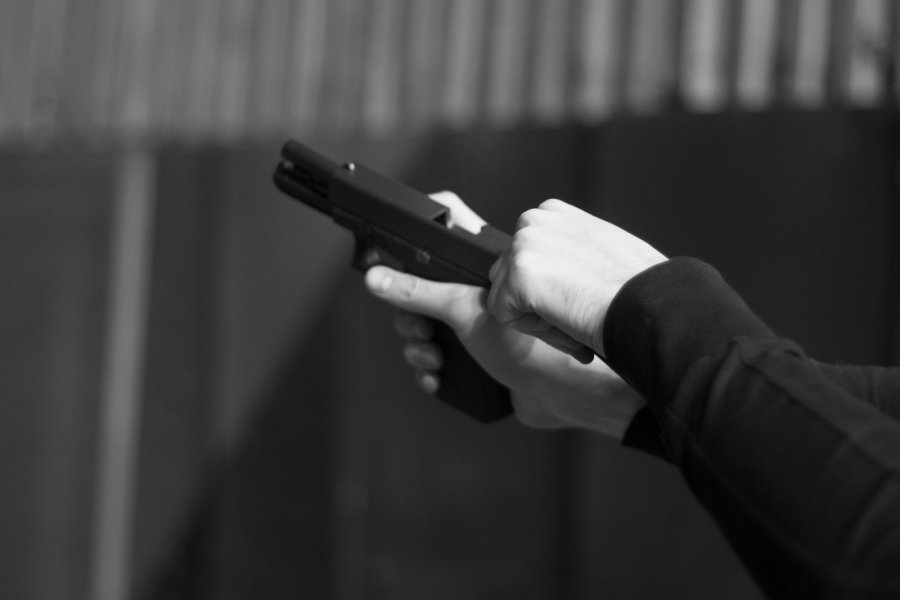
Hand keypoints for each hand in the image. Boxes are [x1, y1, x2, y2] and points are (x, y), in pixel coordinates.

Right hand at [364, 193, 644, 438]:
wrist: (571, 394)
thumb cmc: (535, 342)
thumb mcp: (467, 310)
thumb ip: (420, 291)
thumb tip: (376, 276)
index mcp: (480, 266)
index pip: (434, 239)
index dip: (408, 246)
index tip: (385, 265)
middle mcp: (480, 291)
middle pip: (422, 291)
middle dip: (411, 314)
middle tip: (420, 331)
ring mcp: (480, 325)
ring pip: (429, 327)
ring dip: (419, 346)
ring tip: (431, 360)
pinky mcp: (482, 358)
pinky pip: (443, 358)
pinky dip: (433, 370)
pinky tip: (437, 378)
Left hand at [488, 199, 665, 357]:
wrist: (648, 304)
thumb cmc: (636, 288)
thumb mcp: (598, 252)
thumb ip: (568, 254)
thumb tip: (551, 277)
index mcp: (552, 213)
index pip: (525, 258)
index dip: (548, 288)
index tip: (577, 297)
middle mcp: (533, 219)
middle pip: (506, 275)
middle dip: (534, 302)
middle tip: (574, 313)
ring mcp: (523, 243)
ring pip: (504, 296)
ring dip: (534, 315)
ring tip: (572, 315)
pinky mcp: (516, 272)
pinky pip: (503, 315)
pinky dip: (532, 329)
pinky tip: (566, 319)